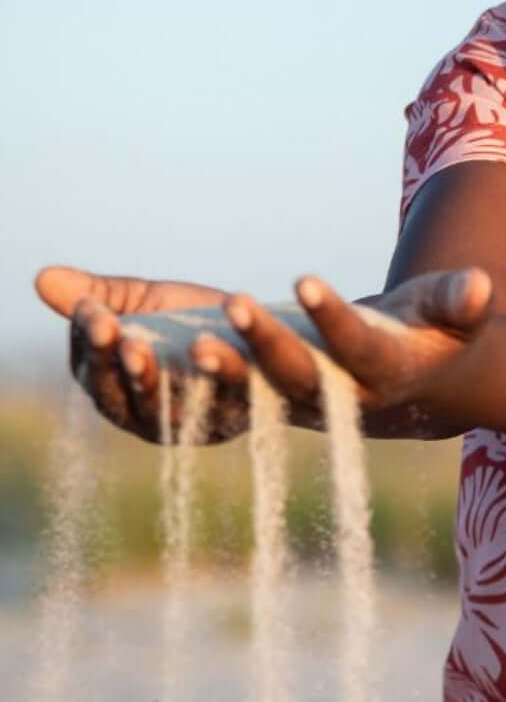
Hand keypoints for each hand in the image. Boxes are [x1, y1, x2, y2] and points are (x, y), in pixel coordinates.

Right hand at [34, 265, 248, 443]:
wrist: (266, 332)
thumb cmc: (194, 318)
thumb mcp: (145, 301)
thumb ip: (100, 295)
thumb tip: (42, 278)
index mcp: (114, 385)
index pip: (92, 369)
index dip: (91, 342)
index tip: (96, 313)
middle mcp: (144, 415)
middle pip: (120, 397)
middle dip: (116, 365)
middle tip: (117, 334)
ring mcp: (186, 423)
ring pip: (164, 409)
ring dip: (153, 379)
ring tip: (147, 348)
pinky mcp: (231, 420)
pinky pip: (220, 404)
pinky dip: (216, 376)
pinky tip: (210, 351)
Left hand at [198, 266, 494, 435]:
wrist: (420, 380)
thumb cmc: (438, 330)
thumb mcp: (454, 311)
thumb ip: (462, 299)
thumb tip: (478, 285)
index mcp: (387, 370)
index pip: (357, 346)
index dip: (333, 318)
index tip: (307, 280)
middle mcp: (345, 397)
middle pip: (300, 374)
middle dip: (267, 343)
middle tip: (234, 303)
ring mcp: (309, 404)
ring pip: (262, 392)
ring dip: (228, 371)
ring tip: (195, 344)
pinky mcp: (280, 400)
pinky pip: (241, 397)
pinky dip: (211, 383)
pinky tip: (181, 363)